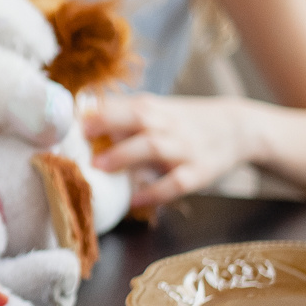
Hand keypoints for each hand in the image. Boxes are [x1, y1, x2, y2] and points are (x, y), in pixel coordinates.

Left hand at [85, 93, 252, 207]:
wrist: (238, 128)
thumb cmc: (184, 121)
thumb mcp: (157, 110)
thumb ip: (122, 115)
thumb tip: (79, 119)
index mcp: (153, 108)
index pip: (120, 105)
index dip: (95, 111)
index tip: (68, 119)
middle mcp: (167, 125)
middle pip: (138, 118)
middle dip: (108, 124)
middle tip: (80, 136)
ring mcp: (184, 149)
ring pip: (154, 148)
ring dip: (125, 155)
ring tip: (99, 166)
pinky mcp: (199, 173)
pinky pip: (176, 183)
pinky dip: (156, 192)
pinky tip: (136, 200)